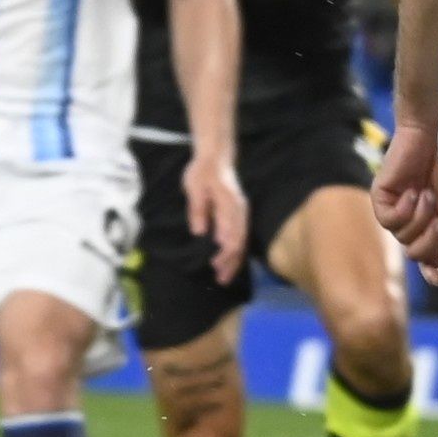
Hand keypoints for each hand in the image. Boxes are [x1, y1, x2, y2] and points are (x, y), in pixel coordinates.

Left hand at [189, 155, 249, 282]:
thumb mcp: (194, 187)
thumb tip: (200, 232)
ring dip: (235, 260)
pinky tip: (230, 261)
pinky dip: (237, 251)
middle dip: (231, 263)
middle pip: (239, 241)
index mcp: (229, 204)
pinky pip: (242, 236)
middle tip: (220, 280)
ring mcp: (242, 212)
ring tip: (225, 276)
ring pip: (242, 240)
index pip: (231, 234)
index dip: (224, 253)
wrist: (216, 157)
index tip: (214, 264)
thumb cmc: (202, 172)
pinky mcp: (240, 214)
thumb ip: (198, 209)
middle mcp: (239, 210)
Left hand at [373, 120, 437, 276]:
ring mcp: (396, 210)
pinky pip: (388, 220)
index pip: (429, 260)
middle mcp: (412, 222)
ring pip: (403, 239)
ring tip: (429, 196)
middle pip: (416, 254)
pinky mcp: (381, 198)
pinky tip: (414, 193)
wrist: (434, 133)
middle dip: (431, 243)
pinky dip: (404, 210)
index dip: (434, 273)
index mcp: (430, 227)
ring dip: (420, 220)